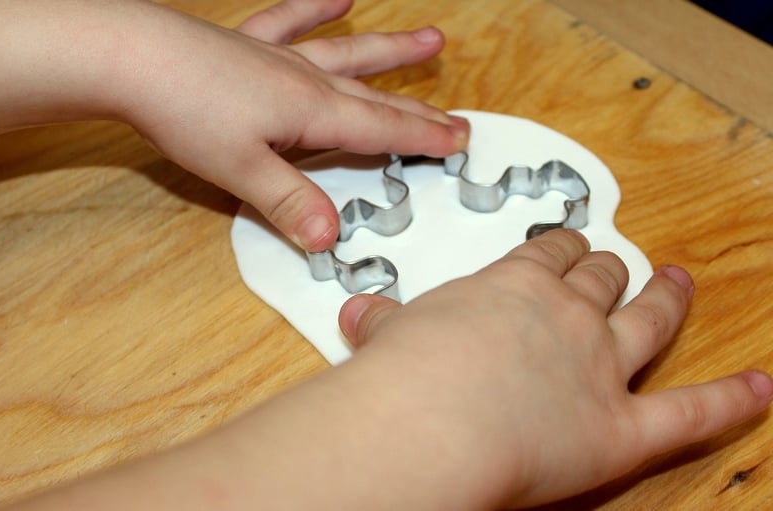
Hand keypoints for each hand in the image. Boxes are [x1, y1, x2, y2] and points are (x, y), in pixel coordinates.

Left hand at [0, 0, 467, 251]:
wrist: (132, 56)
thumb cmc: (185, 112)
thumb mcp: (240, 171)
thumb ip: (289, 203)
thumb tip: (330, 240)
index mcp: (311, 114)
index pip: (382, 131)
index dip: (424, 138)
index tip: (461, 142)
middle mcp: (306, 80)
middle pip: (376, 98)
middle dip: (420, 111)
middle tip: (460, 117)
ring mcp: (279, 57)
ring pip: (349, 55)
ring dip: (390, 53)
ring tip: (431, 38)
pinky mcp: (250, 44)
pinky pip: (292, 20)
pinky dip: (316, 8)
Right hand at [338, 229, 772, 506]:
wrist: (423, 424)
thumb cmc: (400, 375)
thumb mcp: (389, 332)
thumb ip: (385, 321)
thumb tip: (360, 313)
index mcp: (513, 285)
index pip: (550, 252)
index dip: (563, 247)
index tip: (568, 245)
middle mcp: (566, 313)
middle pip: (601, 277)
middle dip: (610, 268)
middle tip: (616, 265)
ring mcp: (601, 365)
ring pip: (646, 319)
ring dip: (665, 298)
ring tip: (678, 285)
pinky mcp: (621, 426)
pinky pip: (690, 411)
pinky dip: (731, 399)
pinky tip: (761, 387)